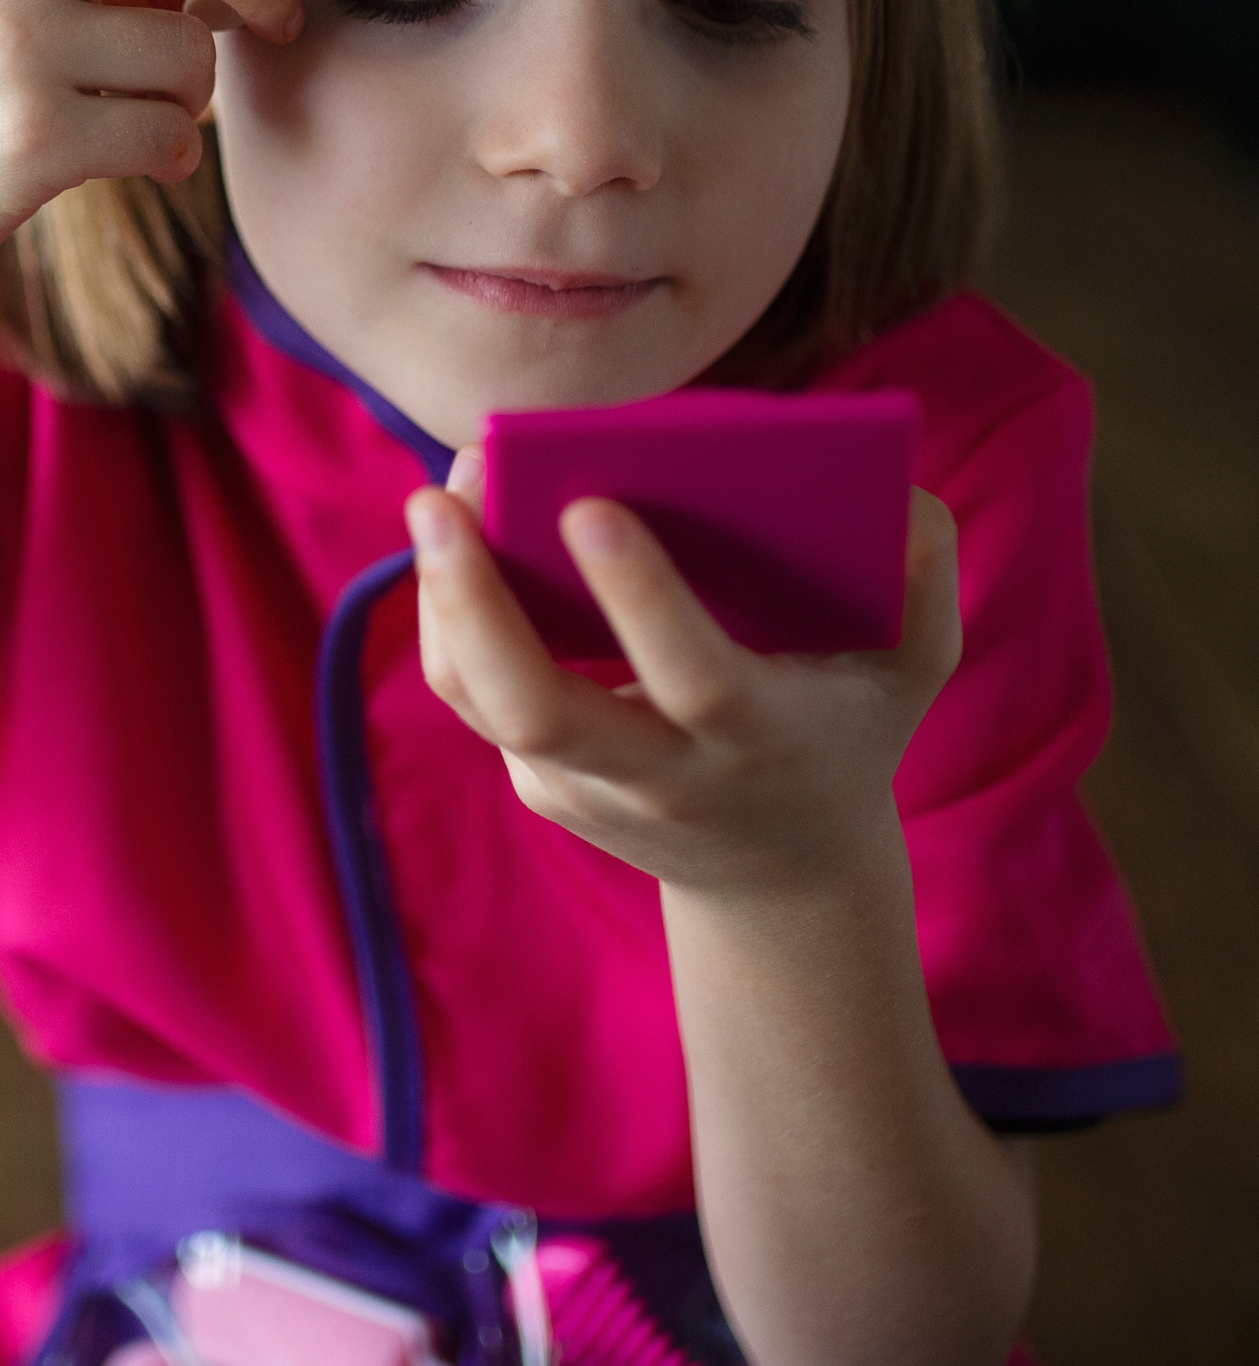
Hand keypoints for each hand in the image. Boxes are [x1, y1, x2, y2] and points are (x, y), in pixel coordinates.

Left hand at [407, 458, 960, 900]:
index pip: (691, 678)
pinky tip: (454, 530)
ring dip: (445, 602)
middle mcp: (662, 775)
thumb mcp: (914, 665)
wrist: (786, 872)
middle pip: (540, 712)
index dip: (640, 599)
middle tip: (437, 497)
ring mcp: (590, 789)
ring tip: (437, 494)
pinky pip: (477, 697)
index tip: (589, 507)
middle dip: (478, 606)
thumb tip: (897, 493)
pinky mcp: (543, 783)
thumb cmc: (848, 726)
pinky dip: (450, 617)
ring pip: (487, 705)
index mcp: (758, 737)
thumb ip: (926, 577)